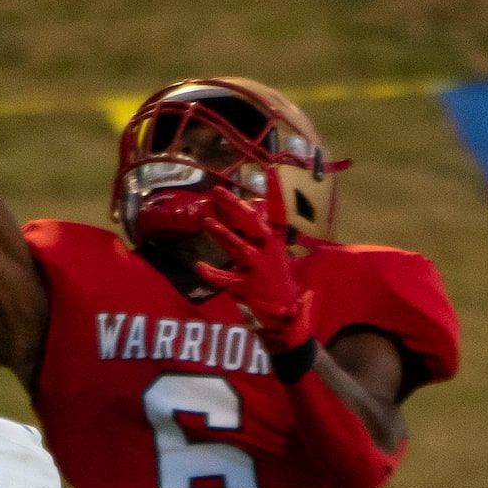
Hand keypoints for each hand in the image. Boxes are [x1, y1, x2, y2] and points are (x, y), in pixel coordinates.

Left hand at [193, 187, 316, 363]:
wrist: (287, 317)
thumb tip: (258, 208)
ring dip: (223, 234)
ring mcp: (259, 271)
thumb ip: (264, 232)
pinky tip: (199, 267)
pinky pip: (227, 280)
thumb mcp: (276, 254)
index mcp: (277, 243)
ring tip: (206, 221)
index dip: (275, 192)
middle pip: (254, 225)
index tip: (270, 169)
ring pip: (239, 248)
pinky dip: (213, 274)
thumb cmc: (278, 282)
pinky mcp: (248, 289)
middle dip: (236, 207)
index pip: (278, 213)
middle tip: (218, 191)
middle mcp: (270, 254)